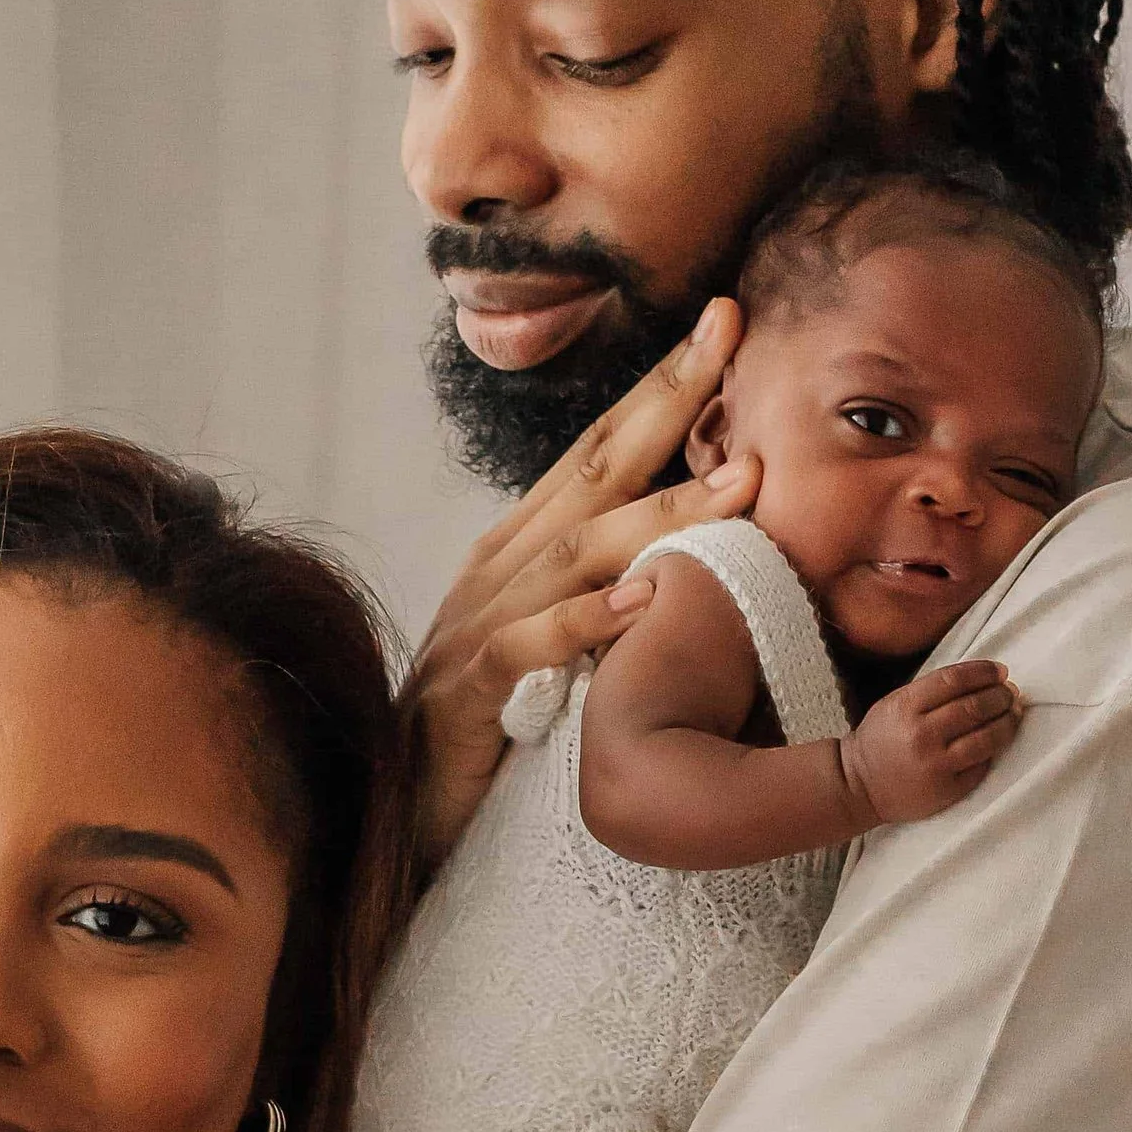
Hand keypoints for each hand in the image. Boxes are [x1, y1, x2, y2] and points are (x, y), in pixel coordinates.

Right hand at [408, 299, 753, 868]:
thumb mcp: (551, 642)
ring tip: (739, 482)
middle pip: (591, 469)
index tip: (726, 323)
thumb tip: (690, 547)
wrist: (392, 808)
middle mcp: (498, 569)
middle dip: (663, 398)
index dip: (660, 385)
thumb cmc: (486, 729)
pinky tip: (640, 601)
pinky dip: (584, 622)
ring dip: (659, 511)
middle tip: (729, 335)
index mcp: (521, 549)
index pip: (599, 450)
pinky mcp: (468, 692)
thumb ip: (598, 589)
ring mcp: (478, 624)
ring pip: (576, 552)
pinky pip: (528, 646)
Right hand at [841, 660, 1022, 828]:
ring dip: (1008, 721)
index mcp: (905, 708)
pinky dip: (995, 749)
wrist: (859, 786)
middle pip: (975, 707)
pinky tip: (998, 739)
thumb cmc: (881, 739)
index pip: (955, 680)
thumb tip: (983, 679)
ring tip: (1014, 712)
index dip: (984, 672)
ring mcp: (936, 765)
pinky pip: (982, 765)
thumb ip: (932, 691)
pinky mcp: (948, 790)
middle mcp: (921, 736)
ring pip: (986, 737)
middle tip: (1010, 692)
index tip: (1000, 671)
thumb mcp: (895, 704)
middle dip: (1001, 696)